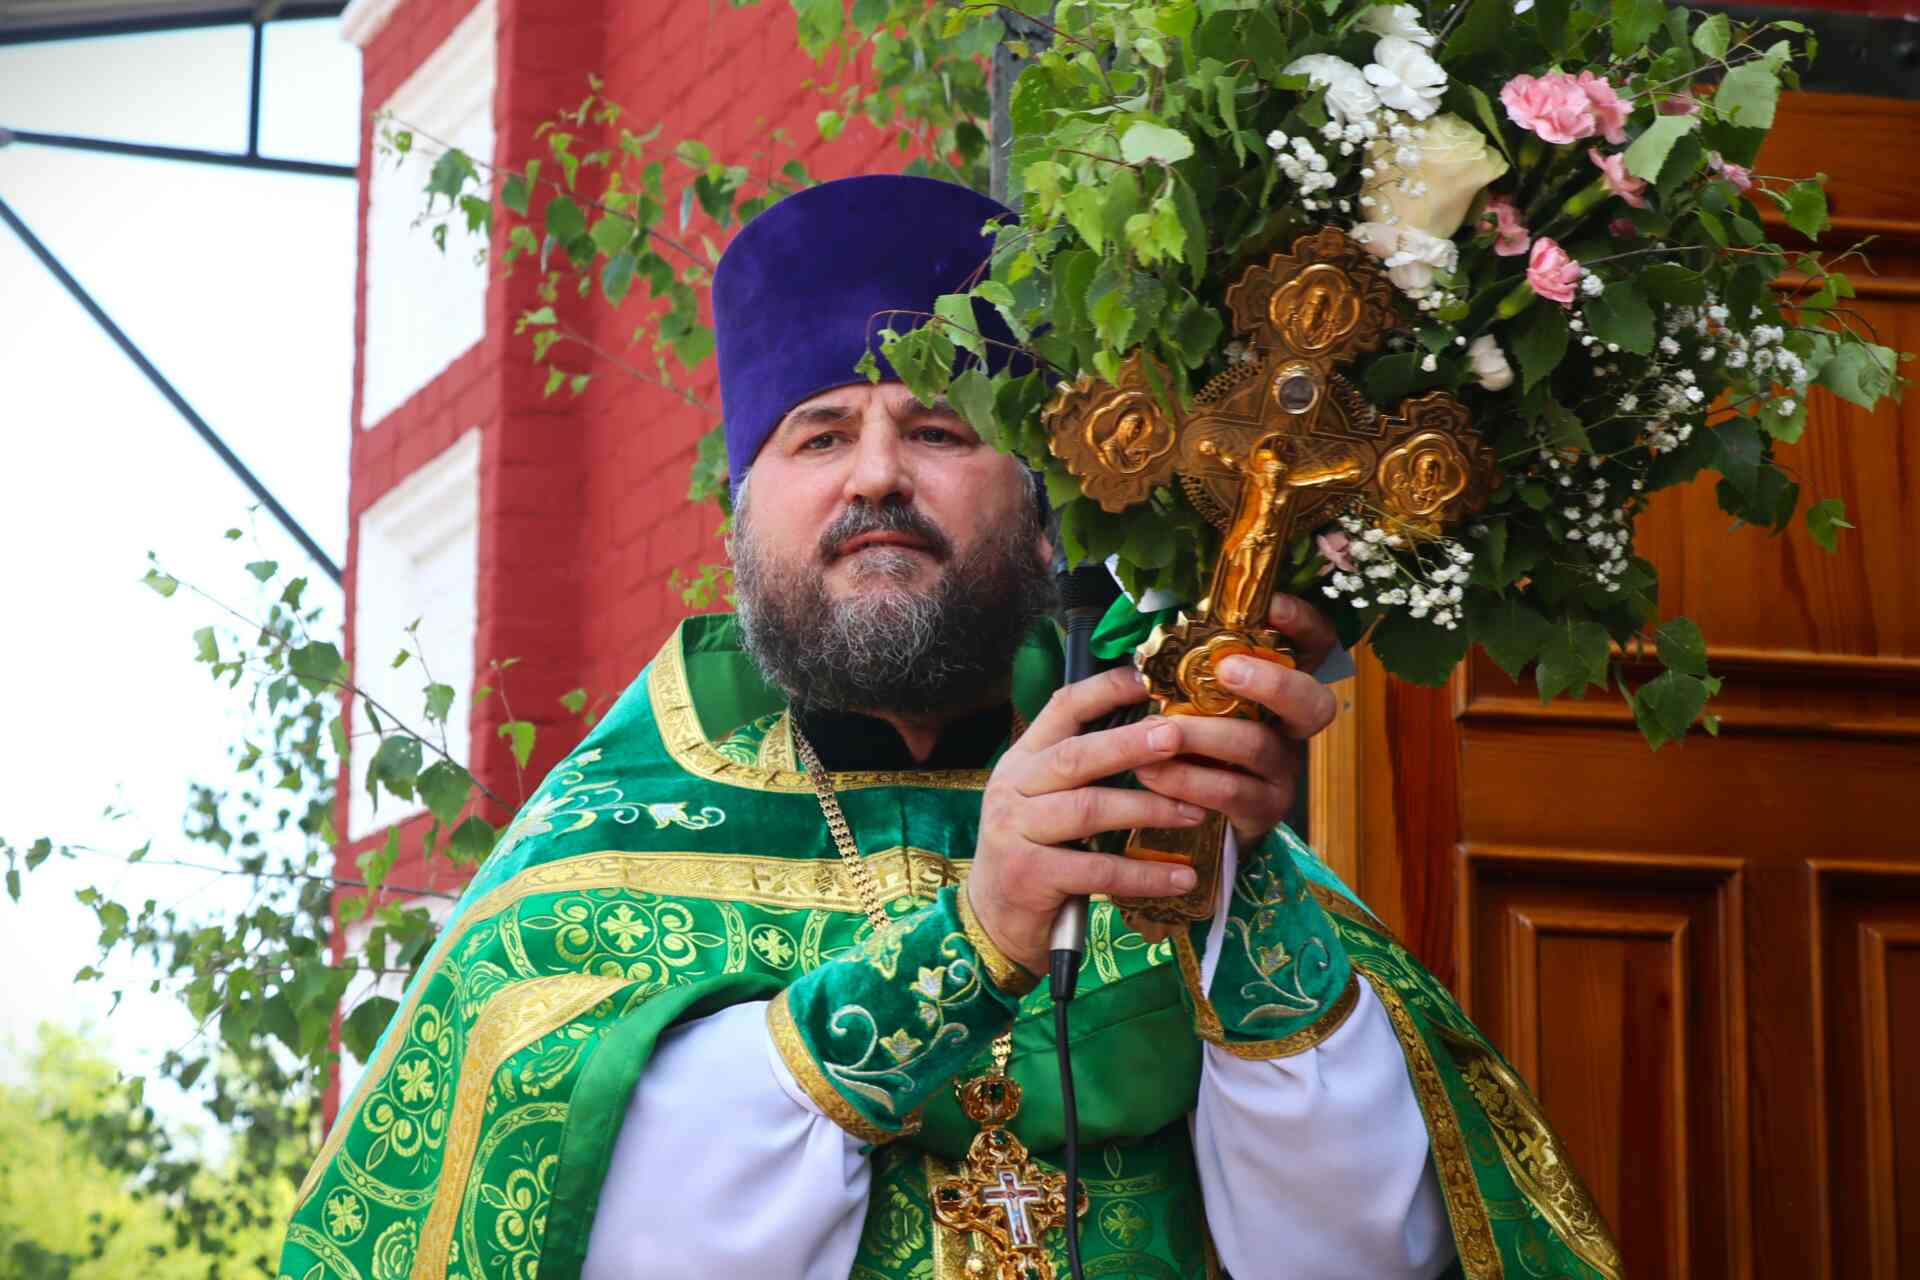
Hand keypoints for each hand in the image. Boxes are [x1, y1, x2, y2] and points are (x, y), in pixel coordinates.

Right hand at [968, 667, 1204, 974]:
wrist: (993, 920)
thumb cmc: (1034, 852)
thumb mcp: (1045, 800)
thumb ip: (1083, 769)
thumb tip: (1155, 732)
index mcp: (1022, 759)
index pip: (1062, 708)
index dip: (1105, 690)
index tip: (1149, 679)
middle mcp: (1012, 787)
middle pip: (1076, 756)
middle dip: (1129, 744)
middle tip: (1176, 736)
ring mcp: (1014, 831)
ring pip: (1088, 809)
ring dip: (1148, 809)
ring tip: (1195, 812)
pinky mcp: (1029, 875)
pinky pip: (1098, 869)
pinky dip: (1143, 873)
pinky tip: (1180, 876)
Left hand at [1131, 593, 1340, 844]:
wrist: (1189, 816)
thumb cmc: (1188, 740)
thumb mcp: (1190, 697)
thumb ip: (1190, 664)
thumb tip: (1163, 628)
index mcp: (1279, 686)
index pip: (1316, 646)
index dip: (1303, 622)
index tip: (1271, 604)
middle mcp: (1291, 728)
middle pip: (1313, 702)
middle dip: (1274, 683)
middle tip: (1228, 670)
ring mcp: (1281, 771)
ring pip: (1259, 747)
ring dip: (1206, 735)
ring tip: (1161, 730)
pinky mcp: (1261, 811)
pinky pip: (1231, 793)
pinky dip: (1187, 780)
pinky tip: (1152, 772)